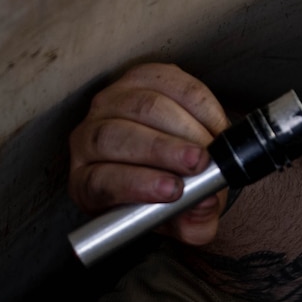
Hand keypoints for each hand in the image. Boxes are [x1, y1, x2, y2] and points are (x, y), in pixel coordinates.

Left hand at [68, 63, 230, 245]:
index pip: (100, 180)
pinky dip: (197, 103)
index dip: (137, 184)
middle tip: (197, 164)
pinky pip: (167, 82)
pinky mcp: (139, 78)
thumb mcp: (179, 224)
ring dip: (181, 127)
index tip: (173, 190)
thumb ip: (192, 224)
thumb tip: (203, 202)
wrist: (175, 166)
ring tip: (209, 148)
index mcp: (87, 182)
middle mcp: (88, 139)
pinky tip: (214, 125)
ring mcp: (110, 103)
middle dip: (161, 149)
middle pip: (116, 137)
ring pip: (141, 106)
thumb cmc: (166, 197)